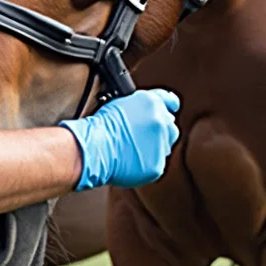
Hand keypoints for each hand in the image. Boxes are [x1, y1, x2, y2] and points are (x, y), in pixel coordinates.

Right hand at [58, 89, 179, 189]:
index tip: (168, 110)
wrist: (95, 147)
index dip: (168, 106)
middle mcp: (161, 121)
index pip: (170, 101)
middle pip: (170, 127)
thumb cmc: (99, 126)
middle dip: (160, 131)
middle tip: (143, 136)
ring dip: (154, 147)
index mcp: (152, 102)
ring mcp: (161, 143)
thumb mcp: (120, 104)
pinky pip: (156, 164)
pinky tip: (130, 161)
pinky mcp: (157, 164)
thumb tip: (143, 115)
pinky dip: (146, 163)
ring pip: (165, 146)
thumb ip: (139, 107)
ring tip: (133, 150)